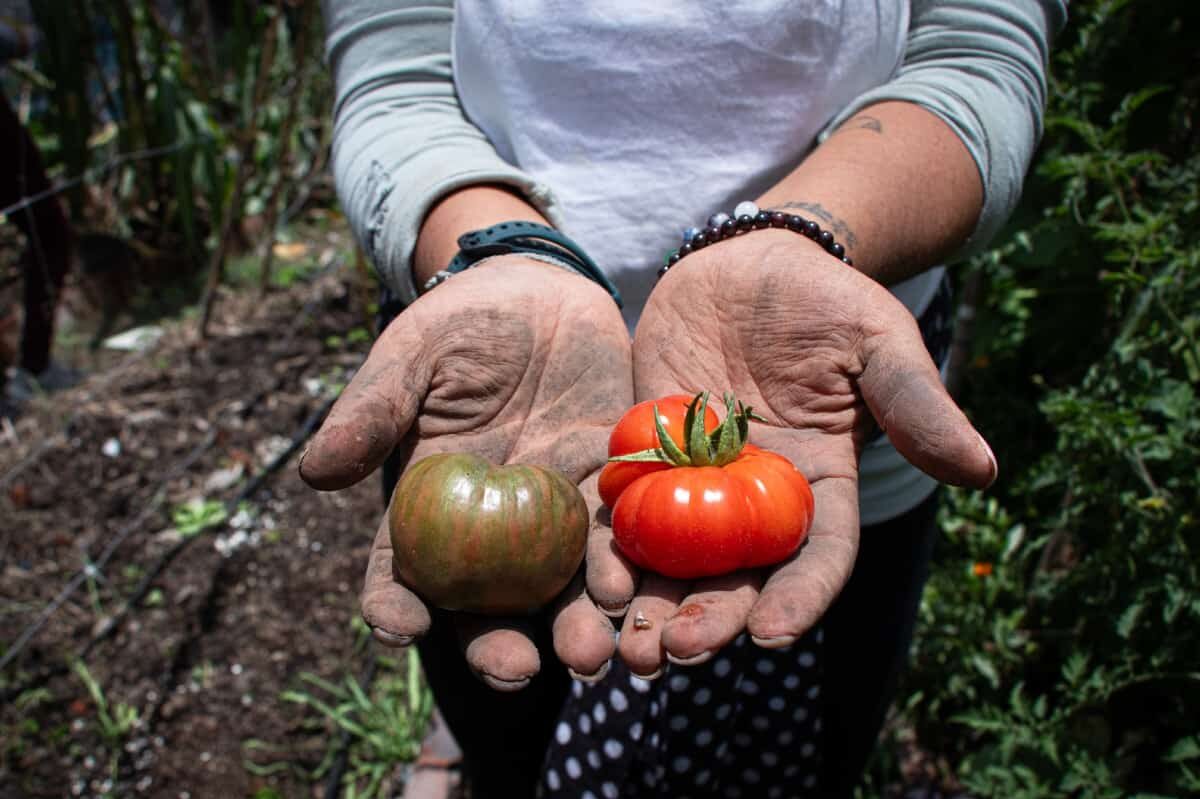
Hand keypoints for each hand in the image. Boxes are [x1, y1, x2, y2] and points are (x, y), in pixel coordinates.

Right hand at [299, 257, 632, 689]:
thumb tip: (313, 473)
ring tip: (591, 655)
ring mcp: (550, 513)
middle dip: (499, 647)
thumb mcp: (411, 358)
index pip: (401, 570)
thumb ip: (373, 411)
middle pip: (486, 606)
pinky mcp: (607, 490)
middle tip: (517, 670)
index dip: (394, 605)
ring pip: (560, 589)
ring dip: (575, 627)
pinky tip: (631, 589)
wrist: (542, 292)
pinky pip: (616, 539)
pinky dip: (624, 569)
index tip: (401, 625)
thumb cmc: (461, 324)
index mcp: (428, 504)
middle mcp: (488, 527)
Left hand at [603, 230, 996, 675]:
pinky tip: (589, 578)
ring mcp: (696, 481)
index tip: (772, 634)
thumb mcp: (881, 344)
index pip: (817, 555)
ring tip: (628, 645)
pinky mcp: (643, 453)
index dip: (800, 597)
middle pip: (736, 575)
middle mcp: (756, 499)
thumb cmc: (828, 302)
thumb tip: (983, 470)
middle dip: (710, 619)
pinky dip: (607, 546)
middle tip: (676, 654)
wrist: (752, 263)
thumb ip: (918, 405)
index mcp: (820, 484)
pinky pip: (622, 506)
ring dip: (651, 604)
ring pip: (674, 558)